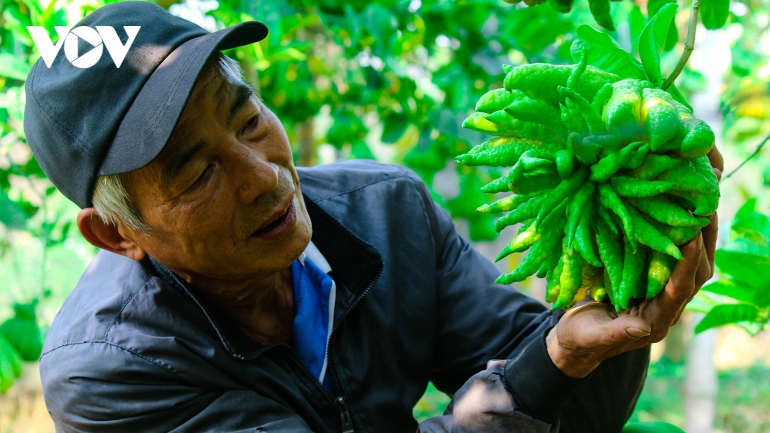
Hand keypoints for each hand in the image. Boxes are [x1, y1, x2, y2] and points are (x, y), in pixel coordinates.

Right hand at [546, 146, 722, 378]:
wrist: (575, 340)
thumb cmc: (581, 339)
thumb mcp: (592, 338)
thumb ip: (616, 334)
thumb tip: (642, 331)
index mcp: (654, 321)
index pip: (678, 289)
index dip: (687, 264)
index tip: (691, 236)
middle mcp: (666, 306)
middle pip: (696, 272)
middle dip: (703, 241)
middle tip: (706, 205)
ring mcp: (662, 291)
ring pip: (692, 261)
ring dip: (699, 232)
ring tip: (701, 198)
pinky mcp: (655, 279)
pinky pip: (676, 254)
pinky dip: (682, 230)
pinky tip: (680, 205)